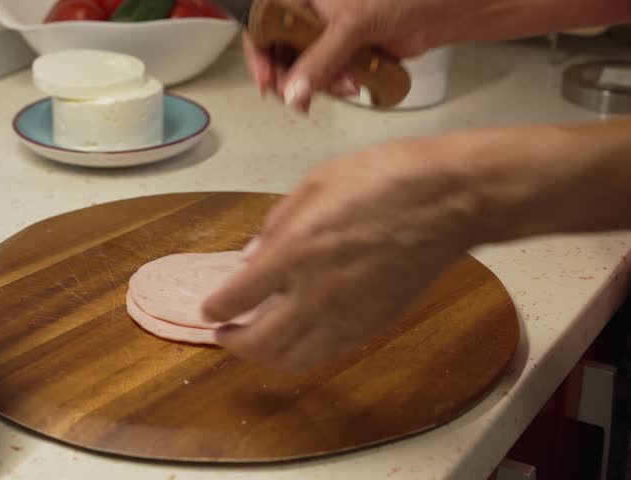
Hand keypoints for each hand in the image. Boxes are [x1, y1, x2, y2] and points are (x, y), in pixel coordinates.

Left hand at [202, 136, 485, 370]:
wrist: (450, 199)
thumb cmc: (384, 177)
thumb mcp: (316, 182)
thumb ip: (277, 224)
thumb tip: (252, 257)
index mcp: (295, 252)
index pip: (236, 299)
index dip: (215, 308)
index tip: (209, 308)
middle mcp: (317, 294)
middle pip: (259, 344)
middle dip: (233, 343)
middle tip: (224, 332)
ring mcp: (349, 316)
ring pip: (294, 360)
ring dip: (266, 356)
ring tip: (257, 341)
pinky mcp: (375, 325)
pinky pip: (329, 353)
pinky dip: (304, 352)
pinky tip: (299, 336)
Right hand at [244, 0, 456, 110]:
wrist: (437, 12)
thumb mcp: (351, 26)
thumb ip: (320, 60)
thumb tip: (293, 92)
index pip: (264, 25)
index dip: (259, 55)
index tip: (266, 81)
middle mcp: (309, 14)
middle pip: (279, 53)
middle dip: (291, 78)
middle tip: (297, 97)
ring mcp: (325, 36)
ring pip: (302, 69)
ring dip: (317, 85)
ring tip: (341, 86)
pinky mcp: (341, 53)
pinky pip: (324, 77)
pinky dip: (334, 86)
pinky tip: (351, 84)